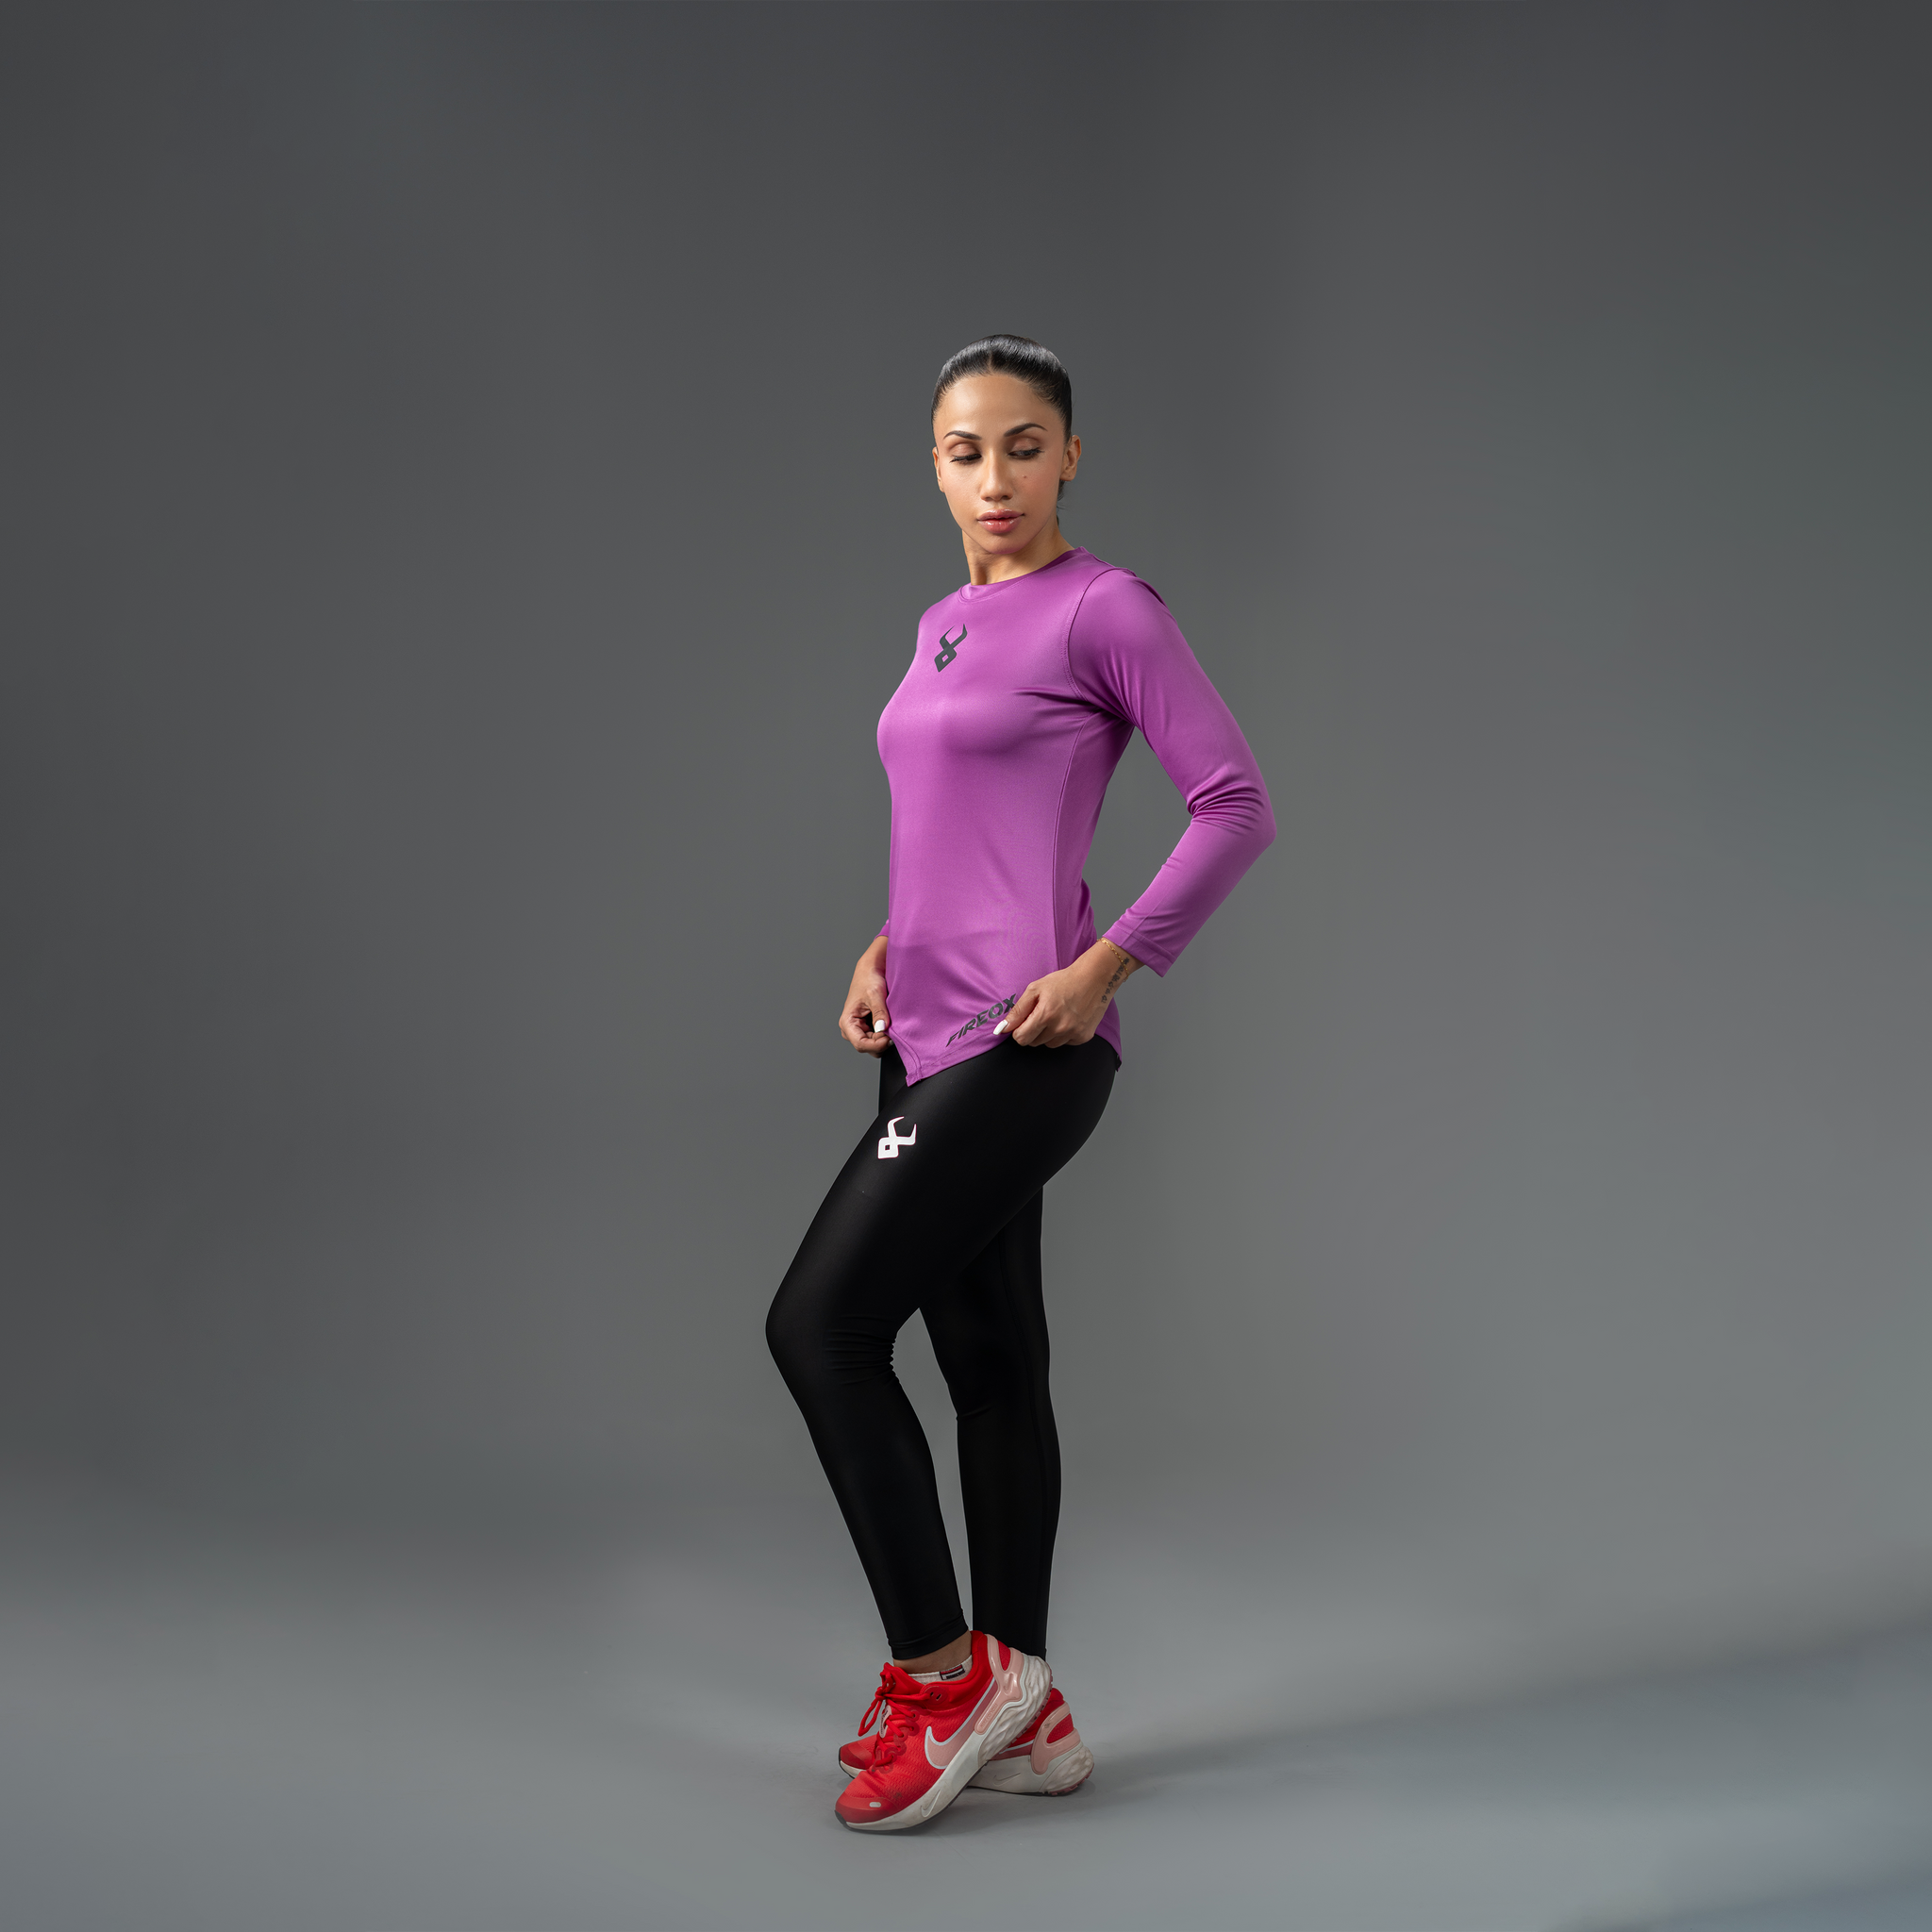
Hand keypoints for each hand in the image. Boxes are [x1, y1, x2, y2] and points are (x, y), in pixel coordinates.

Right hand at [839, 936, 892, 1055]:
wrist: (871, 970)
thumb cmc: (869, 979)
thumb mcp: (875, 995)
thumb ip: (879, 1013)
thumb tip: (882, 1029)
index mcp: (847, 1022)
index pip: (860, 1044)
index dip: (876, 1045)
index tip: (890, 1038)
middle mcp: (851, 1029)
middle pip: (868, 1047)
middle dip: (881, 1041)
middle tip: (893, 1029)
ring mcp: (859, 1029)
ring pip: (873, 1045)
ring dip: (883, 1038)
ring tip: (890, 1023)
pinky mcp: (867, 1027)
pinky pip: (877, 1038)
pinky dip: (885, 1034)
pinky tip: (889, 1023)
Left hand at [999, 939, 1139, 1047]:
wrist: (1094, 978)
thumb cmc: (1063, 981)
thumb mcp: (1035, 989)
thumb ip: (1018, 1010)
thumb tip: (1003, 1028)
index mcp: (1045, 1015)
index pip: (1021, 1038)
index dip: (1018, 1030)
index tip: (1023, 1022)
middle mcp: (1059, 1027)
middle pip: (1034, 1042)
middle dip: (1033, 1031)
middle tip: (1042, 1014)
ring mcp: (1073, 1033)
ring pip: (1049, 1044)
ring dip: (1048, 1034)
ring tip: (1056, 1015)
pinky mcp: (1083, 1037)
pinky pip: (1065, 1043)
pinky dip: (1064, 1034)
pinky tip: (1068, 1019)